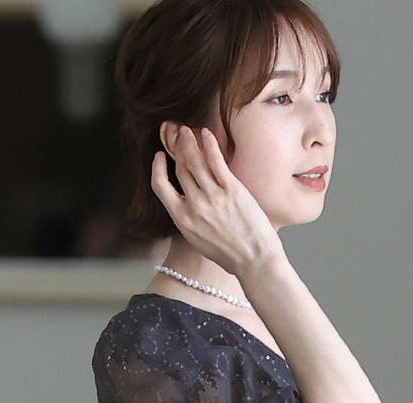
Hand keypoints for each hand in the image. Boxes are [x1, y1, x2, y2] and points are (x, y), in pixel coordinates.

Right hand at [151, 124, 283, 279]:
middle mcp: (194, 206)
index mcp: (182, 220)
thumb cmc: (230, 255)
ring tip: (188, 131)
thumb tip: (186, 202)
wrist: (254, 261)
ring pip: (195, 161)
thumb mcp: (199, 241)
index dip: (157, 168)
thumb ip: (189, 220)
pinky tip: (206, 134)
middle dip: (177, 148)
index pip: (160, 186)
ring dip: (189, 141)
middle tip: (178, 135)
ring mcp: (213, 197)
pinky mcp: (232, 190)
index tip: (160, 157)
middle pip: (180, 169)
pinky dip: (209, 144)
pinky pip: (216, 161)